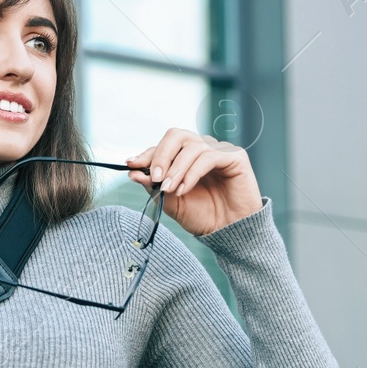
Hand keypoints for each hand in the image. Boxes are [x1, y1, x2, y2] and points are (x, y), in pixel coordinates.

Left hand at [126, 128, 262, 235]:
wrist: (229, 231)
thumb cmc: (203, 216)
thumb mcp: (172, 203)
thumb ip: (153, 186)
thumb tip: (133, 172)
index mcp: (185, 157)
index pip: (163, 146)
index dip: (147, 154)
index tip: (131, 165)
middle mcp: (201, 149)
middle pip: (176, 136)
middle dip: (161, 155)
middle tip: (155, 177)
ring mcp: (218, 150)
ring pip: (191, 147)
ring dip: (176, 169)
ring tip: (169, 189)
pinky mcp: (234, 156)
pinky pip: (208, 156)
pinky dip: (192, 172)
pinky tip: (184, 189)